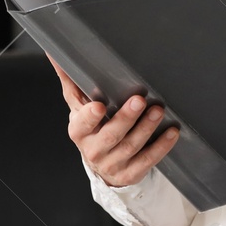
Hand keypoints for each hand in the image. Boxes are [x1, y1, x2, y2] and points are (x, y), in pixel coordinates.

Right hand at [49, 54, 179, 187]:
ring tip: (158, 110)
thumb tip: (54, 52)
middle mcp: (94, 150)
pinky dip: (161, 147)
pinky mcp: (130, 173)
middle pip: (111, 135)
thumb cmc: (90, 128)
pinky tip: (172, 133)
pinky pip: (147, 161)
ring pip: (131, 147)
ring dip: (146, 128)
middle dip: (126, 118)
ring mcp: (113, 164)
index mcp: (79, 131)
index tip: (99, 105)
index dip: (90, 116)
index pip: (82, 124)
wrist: (101, 165)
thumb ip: (69, 80)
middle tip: (139, 100)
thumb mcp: (78, 106)